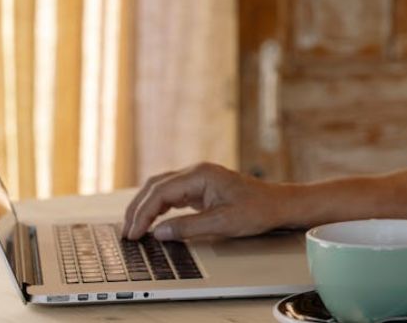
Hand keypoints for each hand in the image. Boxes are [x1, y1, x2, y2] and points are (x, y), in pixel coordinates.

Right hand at [122, 163, 293, 240]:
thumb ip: (188, 227)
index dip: (142, 213)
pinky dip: (158, 207)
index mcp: (200, 175)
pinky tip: (151, 222)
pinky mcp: (201, 188)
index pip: (160, 192)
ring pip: (161, 189)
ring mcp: (198, 179)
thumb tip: (159, 233)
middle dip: (137, 209)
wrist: (278, 204)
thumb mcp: (222, 223)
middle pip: (155, 186)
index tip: (134, 233)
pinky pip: (172, 195)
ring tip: (134, 229)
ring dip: (145, 207)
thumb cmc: (257, 210)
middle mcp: (196, 172)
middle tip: (127, 233)